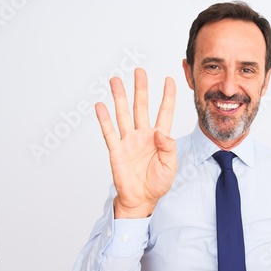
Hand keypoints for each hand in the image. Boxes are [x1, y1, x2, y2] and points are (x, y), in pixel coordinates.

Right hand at [95, 68, 176, 217]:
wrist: (141, 199)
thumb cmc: (158, 183)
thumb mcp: (170, 166)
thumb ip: (168, 148)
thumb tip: (160, 133)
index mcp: (159, 138)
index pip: (164, 112)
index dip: (168, 96)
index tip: (169, 79)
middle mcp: (143, 135)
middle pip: (141, 107)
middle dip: (140, 89)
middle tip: (139, 71)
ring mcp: (128, 141)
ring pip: (123, 114)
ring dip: (120, 97)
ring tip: (115, 80)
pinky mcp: (116, 150)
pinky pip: (109, 132)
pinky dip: (104, 119)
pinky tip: (101, 106)